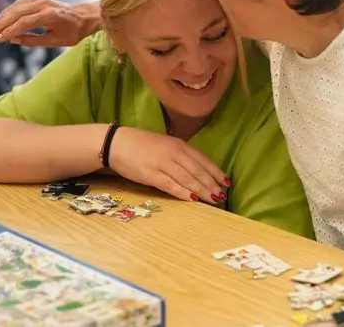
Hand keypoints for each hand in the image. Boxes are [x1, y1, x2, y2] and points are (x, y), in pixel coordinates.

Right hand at [0, 0, 92, 46]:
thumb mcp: (54, 41)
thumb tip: (13, 39)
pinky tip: (1, 19)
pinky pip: (20, 3)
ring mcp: (40, 0)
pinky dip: (9, 11)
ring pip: (16, 6)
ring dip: (2, 17)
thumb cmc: (72, 32)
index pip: (23, 23)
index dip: (9, 31)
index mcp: (49, 15)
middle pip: (16, 12)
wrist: (83, 17)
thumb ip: (33, 40)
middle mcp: (43, 4)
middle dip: (1, 24)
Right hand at [108, 127, 230, 203]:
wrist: (116, 142)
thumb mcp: (165, 144)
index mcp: (179, 145)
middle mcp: (174, 153)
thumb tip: (196, 169)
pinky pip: (171, 185)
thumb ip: (180, 155)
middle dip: (212, 184)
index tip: (227, 182)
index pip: (203, 160)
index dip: (216, 172)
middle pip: (198, 171)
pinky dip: (183, 193)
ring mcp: (163, 164)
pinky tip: (193, 199)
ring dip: (202, 190)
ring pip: (188, 179)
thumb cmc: (141, 144)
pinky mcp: (151, 175)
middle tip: (223, 196)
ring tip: (214, 200)